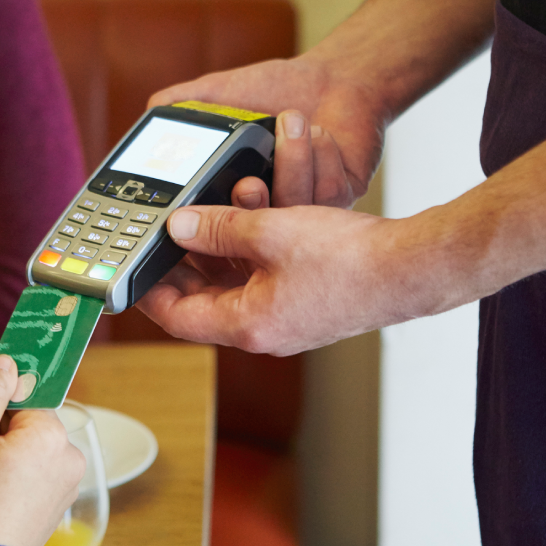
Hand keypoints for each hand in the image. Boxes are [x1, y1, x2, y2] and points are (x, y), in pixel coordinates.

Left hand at [137, 203, 462, 355]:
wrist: (410, 269)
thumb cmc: (350, 261)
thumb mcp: (272, 232)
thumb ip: (218, 229)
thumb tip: (178, 226)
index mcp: (248, 325)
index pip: (177, 317)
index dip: (150, 291)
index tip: (134, 266)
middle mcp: (264, 330)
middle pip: (202, 301)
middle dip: (181, 265)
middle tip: (162, 234)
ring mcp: (285, 318)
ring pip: (232, 285)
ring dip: (216, 251)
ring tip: (201, 216)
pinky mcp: (304, 302)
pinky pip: (260, 278)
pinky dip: (246, 251)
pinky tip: (246, 219)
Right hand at [149, 54, 386, 207]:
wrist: (332, 77)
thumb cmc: (275, 88)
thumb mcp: (217, 92)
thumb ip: (179, 103)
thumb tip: (148, 116)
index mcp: (232, 194)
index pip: (211, 228)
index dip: (204, 229)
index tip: (197, 215)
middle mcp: (267, 209)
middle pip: (251, 235)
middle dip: (250, 208)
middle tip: (249, 182)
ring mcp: (304, 210)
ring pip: (291, 211)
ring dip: (292, 166)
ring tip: (290, 123)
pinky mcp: (338, 197)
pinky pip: (328, 194)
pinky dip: (321, 158)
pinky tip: (319, 132)